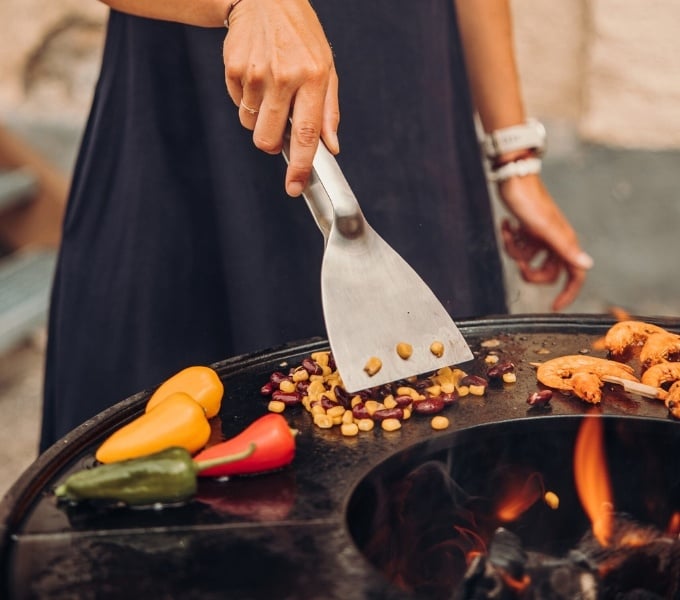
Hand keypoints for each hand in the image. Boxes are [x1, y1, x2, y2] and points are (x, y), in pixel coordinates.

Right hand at [223, 0, 339, 196]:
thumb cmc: (301, 37)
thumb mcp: (326, 68)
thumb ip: (329, 111)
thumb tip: (332, 146)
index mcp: (313, 78)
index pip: (306, 133)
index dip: (299, 165)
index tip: (294, 186)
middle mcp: (284, 77)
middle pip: (268, 138)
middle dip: (272, 142)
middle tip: (279, 123)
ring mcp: (256, 73)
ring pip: (251, 125)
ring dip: (260, 117)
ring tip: (270, 88)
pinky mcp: (234, 69)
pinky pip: (238, 105)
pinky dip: (247, 100)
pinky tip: (257, 76)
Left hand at [497, 174, 592, 310]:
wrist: (513, 179)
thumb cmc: (530, 202)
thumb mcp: (545, 229)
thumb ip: (565, 248)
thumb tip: (587, 266)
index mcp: (565, 242)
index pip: (574, 275)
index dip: (568, 293)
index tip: (554, 307)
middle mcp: (555, 241)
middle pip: (548, 273)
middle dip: (531, 273)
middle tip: (519, 266)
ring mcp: (541, 237)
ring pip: (529, 260)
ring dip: (515, 250)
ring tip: (510, 233)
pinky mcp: (527, 231)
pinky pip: (518, 247)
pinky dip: (509, 239)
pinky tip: (506, 225)